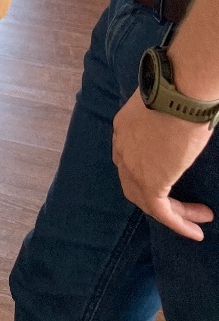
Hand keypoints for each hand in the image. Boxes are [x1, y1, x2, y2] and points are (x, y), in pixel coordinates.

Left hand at [112, 90, 214, 239]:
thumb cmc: (179, 90)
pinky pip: (162, 212)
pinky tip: (196, 231)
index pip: (128, 159)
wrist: (179, 91)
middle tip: (183, 207)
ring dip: (175, 213)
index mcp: (124, 128)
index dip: (145, 173)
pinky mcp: (150, 181)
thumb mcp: (164, 105)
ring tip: (199, 220)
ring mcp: (133, 165)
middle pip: (133, 183)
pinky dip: (178, 224)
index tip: (172, 178)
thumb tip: (181, 122)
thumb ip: (164, 119)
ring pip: (148, 201)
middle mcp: (122, 147)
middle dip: (157, 198)